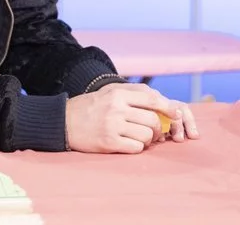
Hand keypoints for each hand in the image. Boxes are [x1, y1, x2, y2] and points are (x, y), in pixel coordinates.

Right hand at [65, 83, 198, 153]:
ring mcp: (112, 126)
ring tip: (142, 138)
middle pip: (152, 119)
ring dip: (149, 139)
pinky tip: (132, 145)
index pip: (151, 99)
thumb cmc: (90, 106)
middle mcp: (116, 109)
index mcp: (118, 93)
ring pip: (146, 135)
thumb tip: (160, 100)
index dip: (167, 107)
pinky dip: (138, 148)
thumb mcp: (109, 92)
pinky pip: (135, 148)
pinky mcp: (108, 143)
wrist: (64, 122)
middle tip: (156, 132)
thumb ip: (132, 93)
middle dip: (159, 128)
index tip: (176, 113)